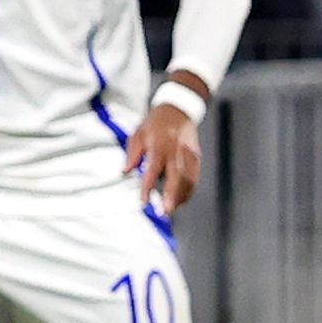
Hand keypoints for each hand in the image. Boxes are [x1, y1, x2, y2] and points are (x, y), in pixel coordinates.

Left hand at [124, 98, 203, 212]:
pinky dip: (188, 191)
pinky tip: (180, 200)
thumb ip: (132, 154)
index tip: (143, 201)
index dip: (148, 186)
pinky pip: (194, 178)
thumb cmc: (155, 123)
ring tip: (170, 209)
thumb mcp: (138, 134)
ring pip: (188, 180)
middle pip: (176, 177)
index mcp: (159, 145)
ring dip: (180, 197)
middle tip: (166, 212)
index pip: (153, 170)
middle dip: (171, 196)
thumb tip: (125, 172)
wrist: (178, 110)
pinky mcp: (197, 158)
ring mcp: (189, 155)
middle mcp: (176, 151)